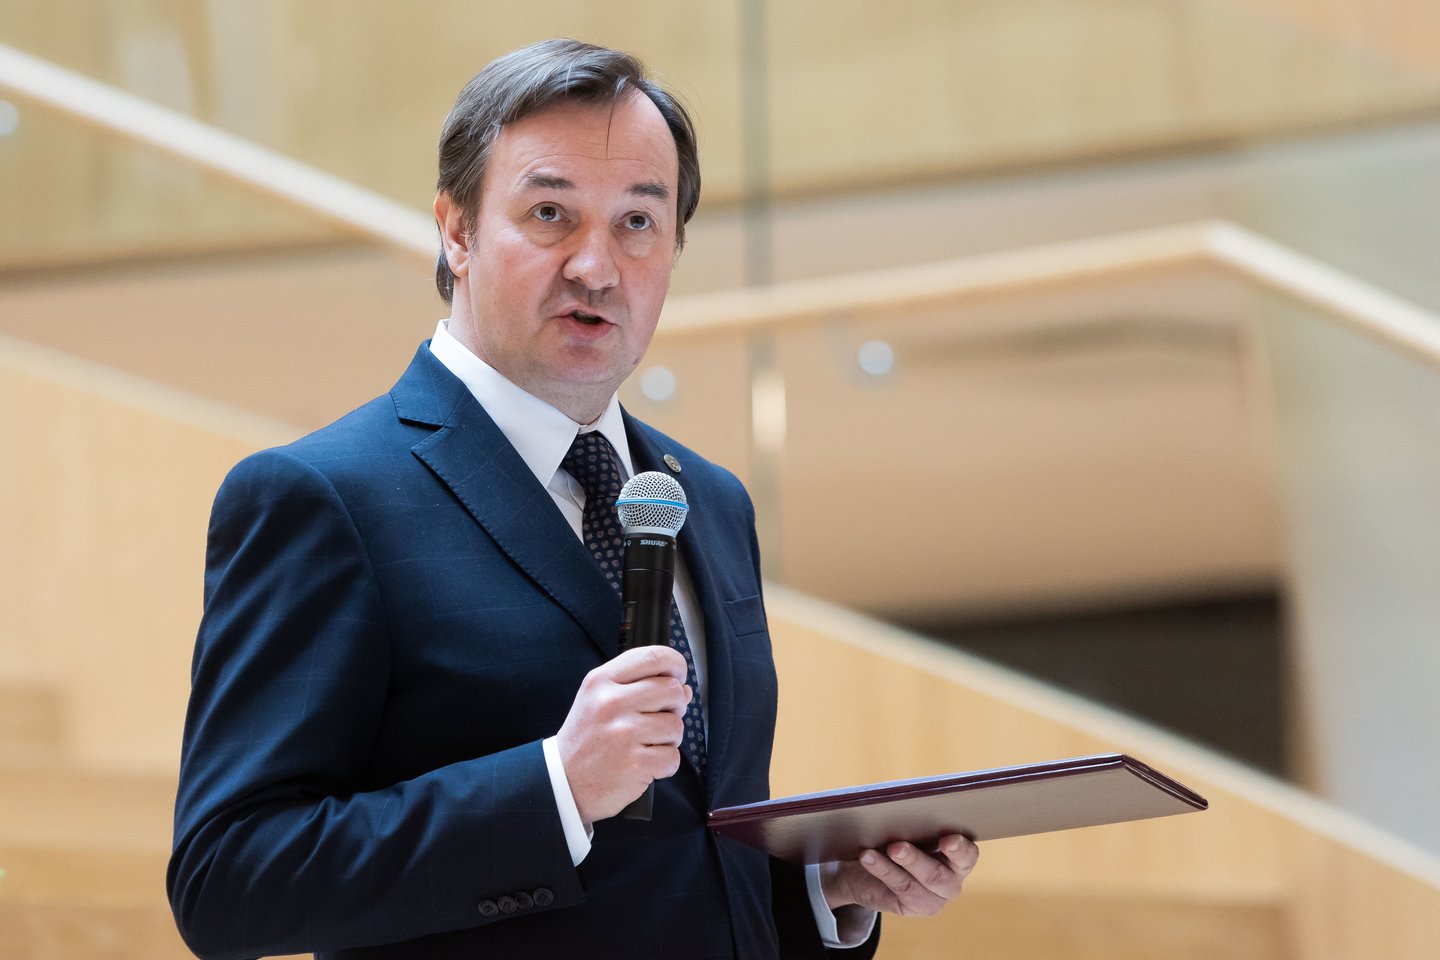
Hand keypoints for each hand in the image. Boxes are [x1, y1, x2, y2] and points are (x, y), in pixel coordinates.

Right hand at [556, 646, 692, 823]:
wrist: (563, 783)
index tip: (678, 676)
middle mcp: (611, 703)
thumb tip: (684, 689)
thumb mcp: (598, 700)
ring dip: (669, 739)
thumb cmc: (586, 741)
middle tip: (658, 719)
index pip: (652, 657)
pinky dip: (665, 765)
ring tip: (646, 745)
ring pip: (675, 725)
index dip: (675, 664)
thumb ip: (639, 687)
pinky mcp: (634, 763)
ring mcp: (623, 733)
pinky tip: (645, 765)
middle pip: (672, 690)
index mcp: (601, 681)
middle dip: (675, 706)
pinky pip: (673, 757)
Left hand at [820, 834, 977, 924]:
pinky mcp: (914, 907)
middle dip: (916, 860)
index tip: (947, 839)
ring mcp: (934, 898)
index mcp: (958, 857)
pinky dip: (881, 870)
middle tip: (897, 846)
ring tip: (873, 852)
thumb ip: (915, 822)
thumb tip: (903, 807)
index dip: (959, 848)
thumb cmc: (896, 837)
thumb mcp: (909, 827)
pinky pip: (898, 888)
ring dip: (895, 866)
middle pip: (938, 875)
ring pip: (914, 884)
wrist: (869, 865)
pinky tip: (868, 858)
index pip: (967, 855)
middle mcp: (951, 881)